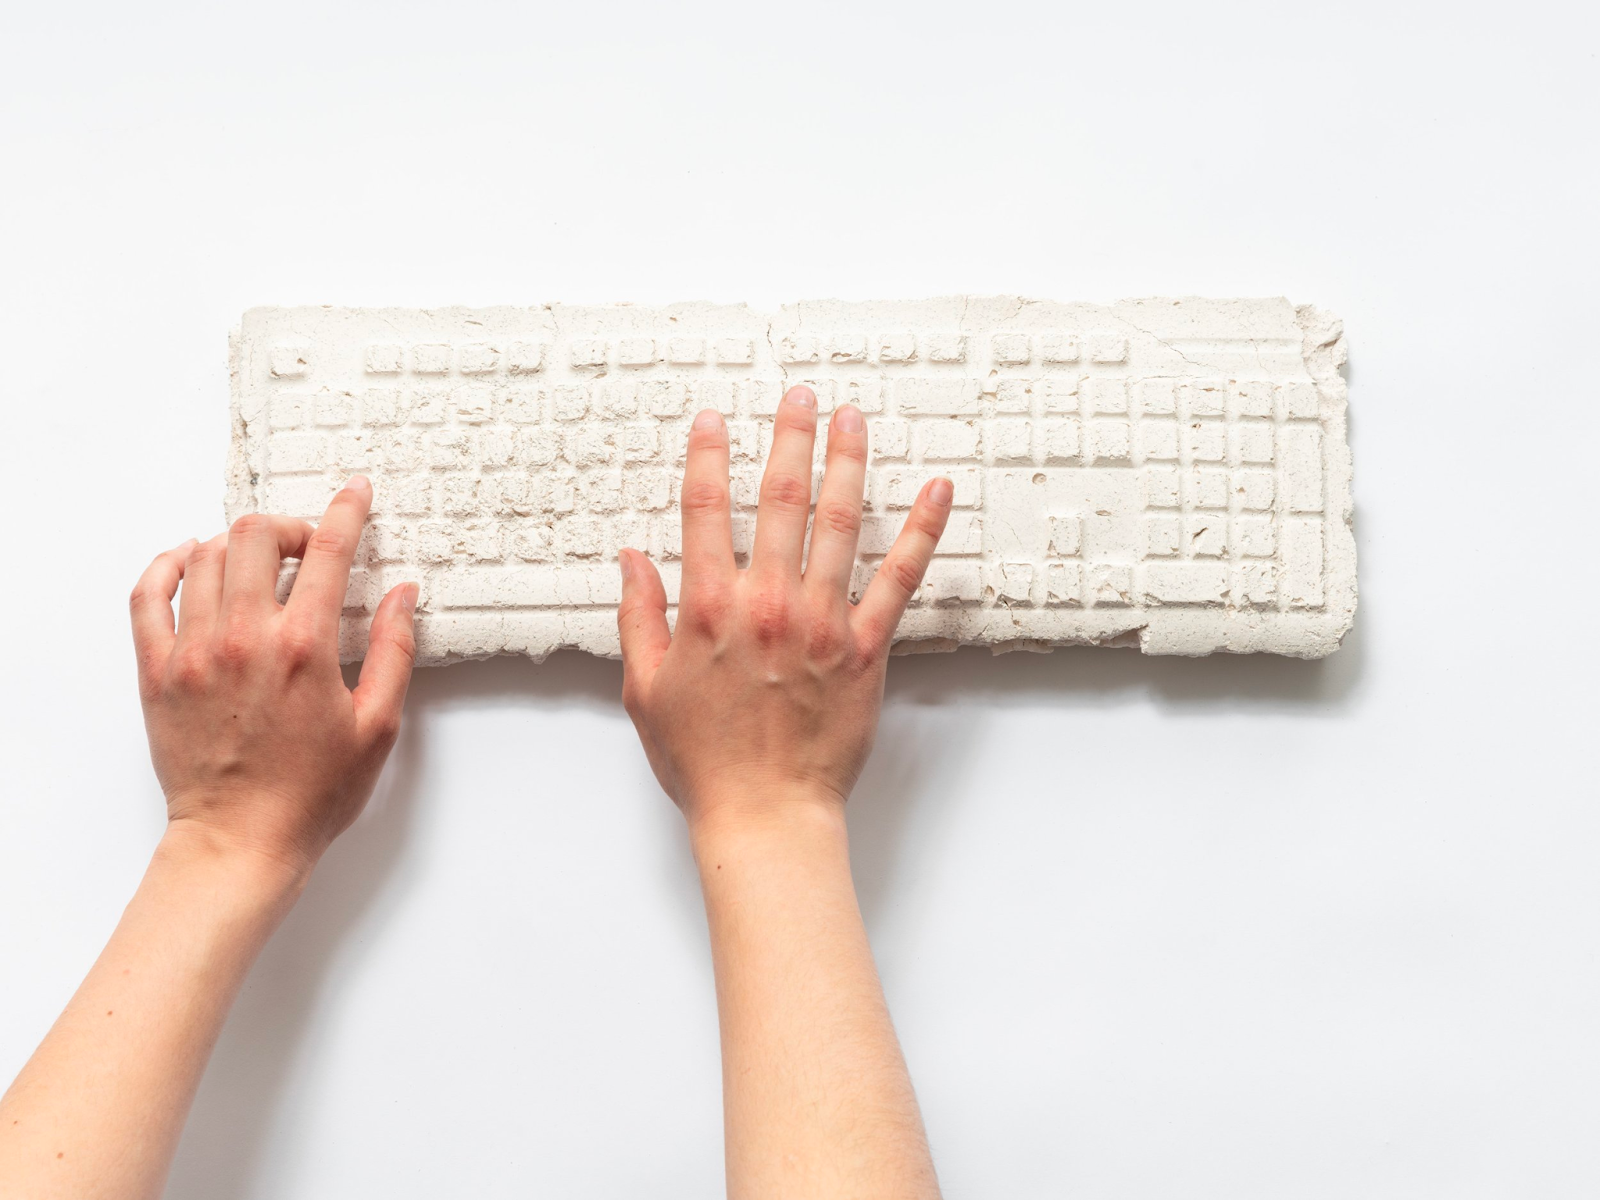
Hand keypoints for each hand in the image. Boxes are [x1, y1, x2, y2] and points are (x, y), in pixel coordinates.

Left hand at [129, 476, 417, 875]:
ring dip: (237, 543)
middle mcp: (243, 638)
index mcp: (303, 647)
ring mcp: (192, 651)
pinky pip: (147, 594)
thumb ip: (394, 651)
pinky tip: (189, 561)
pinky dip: (167, 564)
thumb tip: (403, 594)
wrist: (240, 841)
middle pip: (255, 536)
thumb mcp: (378, 725)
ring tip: (259, 561)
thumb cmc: (312, 793)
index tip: (356, 493)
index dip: (346, 511)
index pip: (327, 551)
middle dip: (288, 525)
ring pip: (204, 555)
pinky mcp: (157, 672)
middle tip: (307, 545)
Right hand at [616, 386, 952, 829]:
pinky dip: (922, 531)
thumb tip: (633, 560)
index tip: (712, 421)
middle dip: (788, 438)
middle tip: (798, 396)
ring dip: (848, 462)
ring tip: (852, 419)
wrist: (764, 813)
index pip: (705, 510)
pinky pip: (900, 579)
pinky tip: (938, 493)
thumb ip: (638, 616)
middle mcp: (768, 603)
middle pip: (780, 499)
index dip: (707, 457)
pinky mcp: (866, 649)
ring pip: (840, 523)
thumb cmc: (703, 761)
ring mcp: (823, 622)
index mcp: (710, 608)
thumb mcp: (644, 689)